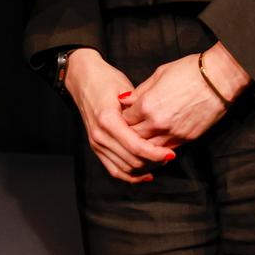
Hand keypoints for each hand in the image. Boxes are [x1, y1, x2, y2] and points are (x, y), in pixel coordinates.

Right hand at [63, 48, 174, 183]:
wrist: (83, 79)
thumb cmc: (106, 79)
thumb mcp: (126, 88)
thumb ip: (139, 108)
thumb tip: (159, 124)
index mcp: (108, 120)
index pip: (135, 146)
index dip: (155, 153)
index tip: (170, 153)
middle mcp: (100, 135)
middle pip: (131, 160)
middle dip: (152, 162)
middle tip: (169, 155)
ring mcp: (96, 143)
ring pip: (124, 168)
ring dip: (144, 169)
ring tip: (160, 161)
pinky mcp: (96, 147)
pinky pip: (113, 169)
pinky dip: (130, 175)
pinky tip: (146, 174)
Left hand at [122, 45, 249, 147]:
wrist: (218, 78)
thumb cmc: (189, 70)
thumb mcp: (160, 74)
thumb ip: (141, 90)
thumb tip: (125, 100)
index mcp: (147, 105)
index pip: (125, 120)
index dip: (123, 118)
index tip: (125, 116)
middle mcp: (157, 123)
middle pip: (133, 137)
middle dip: (130, 134)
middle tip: (129, 131)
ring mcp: (172, 133)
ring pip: (148, 149)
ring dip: (143, 146)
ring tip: (141, 141)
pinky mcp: (186, 139)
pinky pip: (166, 150)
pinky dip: (159, 149)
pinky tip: (157, 145)